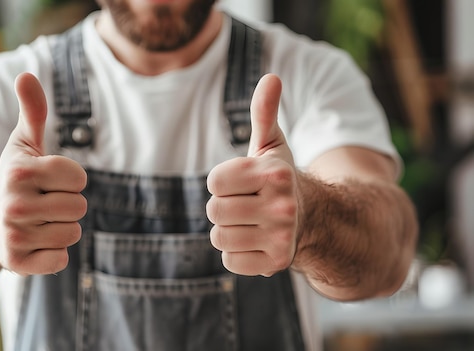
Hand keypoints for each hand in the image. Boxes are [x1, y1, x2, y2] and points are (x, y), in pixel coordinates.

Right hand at [0, 73, 86, 274]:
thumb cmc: (16, 179)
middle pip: (79, 207)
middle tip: (42, 204)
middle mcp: (14, 203)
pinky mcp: (17, 263)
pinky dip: (53, 253)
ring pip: (73, 233)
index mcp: (20, 171)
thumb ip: (33, 110)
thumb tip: (27, 74)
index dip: (70, 180)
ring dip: (61, 228)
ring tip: (37, 222)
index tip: (48, 182)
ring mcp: (14, 235)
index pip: (79, 178)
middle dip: (66, 205)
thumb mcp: (24, 143)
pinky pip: (61, 259)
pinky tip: (34, 243)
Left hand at [206, 74, 299, 276]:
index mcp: (275, 174)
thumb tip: (271, 77)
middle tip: (246, 204)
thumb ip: (264, 112)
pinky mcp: (276, 264)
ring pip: (219, 237)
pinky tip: (255, 242)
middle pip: (214, 211)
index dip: (222, 182)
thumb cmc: (277, 178)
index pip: (214, 181)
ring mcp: (281, 238)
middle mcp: (282, 207)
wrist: (309, 218)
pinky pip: (230, 261)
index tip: (242, 183)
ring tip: (249, 223)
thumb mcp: (271, 144)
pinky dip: (236, 253)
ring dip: (228, 230)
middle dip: (223, 207)